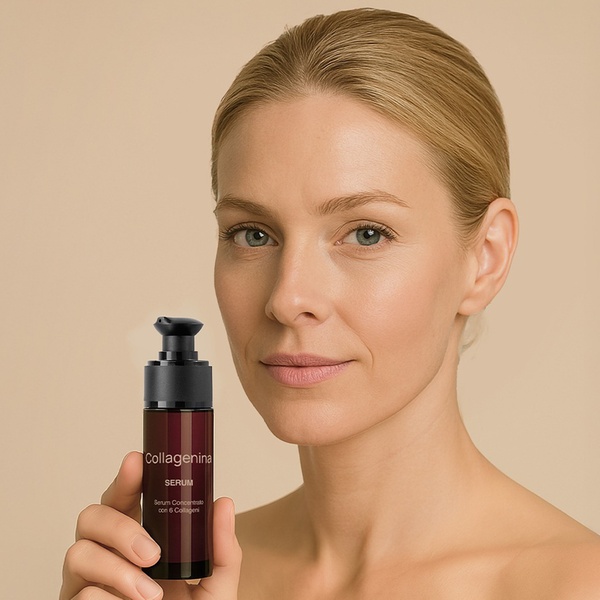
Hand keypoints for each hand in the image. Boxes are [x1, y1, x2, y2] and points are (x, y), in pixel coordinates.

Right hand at [60, 452, 240, 599]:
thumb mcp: (216, 584)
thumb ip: (222, 548)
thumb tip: (223, 502)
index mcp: (139, 536)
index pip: (125, 497)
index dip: (125, 476)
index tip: (137, 461)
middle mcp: (107, 553)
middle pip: (92, 516)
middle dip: (120, 528)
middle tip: (152, 552)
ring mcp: (88, 582)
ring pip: (77, 551)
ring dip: (116, 570)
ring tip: (150, 592)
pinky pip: (79, 595)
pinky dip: (107, 598)